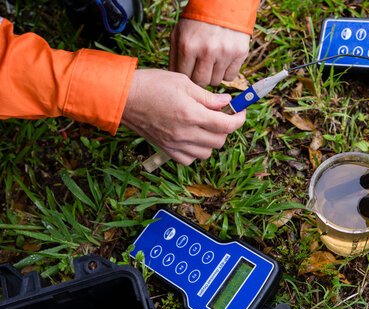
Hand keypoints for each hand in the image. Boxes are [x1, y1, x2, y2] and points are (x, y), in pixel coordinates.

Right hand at [121, 69, 245, 165]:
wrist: (121, 97)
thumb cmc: (150, 85)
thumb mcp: (183, 82)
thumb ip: (207, 96)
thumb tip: (227, 102)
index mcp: (192, 115)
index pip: (227, 125)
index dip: (240, 119)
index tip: (241, 112)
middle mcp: (185, 133)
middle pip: (220, 140)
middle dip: (225, 128)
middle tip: (221, 115)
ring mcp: (175, 144)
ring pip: (207, 153)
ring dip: (211, 140)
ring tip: (205, 126)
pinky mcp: (166, 150)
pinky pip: (189, 159)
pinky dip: (195, 151)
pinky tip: (192, 137)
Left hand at [169, 18, 250, 86]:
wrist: (222, 5)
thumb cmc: (197, 21)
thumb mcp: (179, 34)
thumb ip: (174, 57)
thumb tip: (176, 78)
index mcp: (188, 46)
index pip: (185, 76)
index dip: (187, 75)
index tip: (189, 70)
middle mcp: (207, 51)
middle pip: (201, 82)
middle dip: (200, 78)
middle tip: (200, 68)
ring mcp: (224, 53)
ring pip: (216, 81)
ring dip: (213, 75)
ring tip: (212, 62)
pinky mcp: (239, 53)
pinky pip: (230, 77)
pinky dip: (225, 73)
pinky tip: (222, 62)